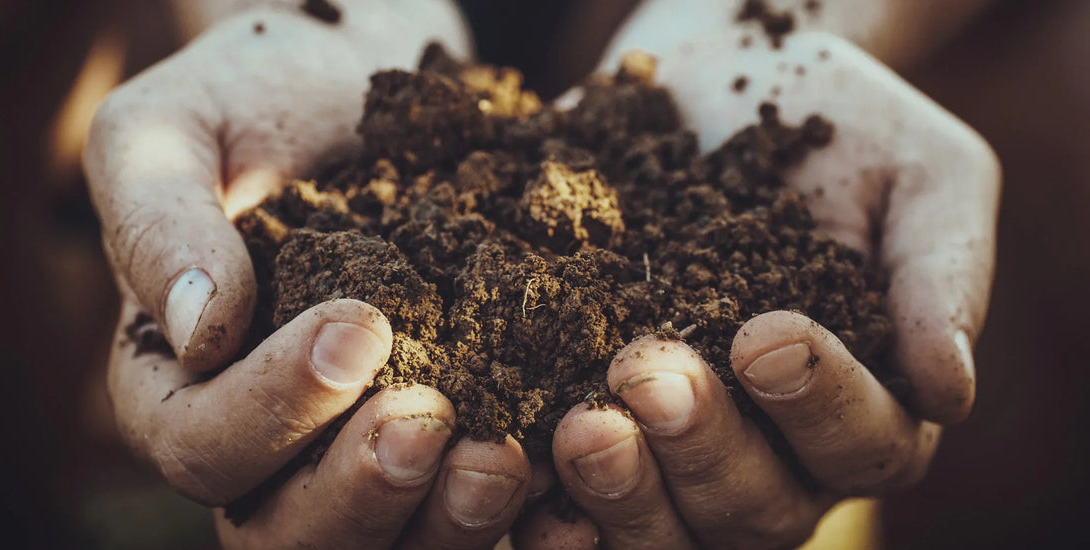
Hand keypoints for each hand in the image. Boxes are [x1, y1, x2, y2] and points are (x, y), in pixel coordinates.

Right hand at [86, 3, 530, 547]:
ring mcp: (359, 451)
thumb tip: (197, 328)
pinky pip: (470, 506)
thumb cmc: (256, 98)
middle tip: (429, 421)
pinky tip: (559, 469)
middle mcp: (268, 444)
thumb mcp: (174, 129)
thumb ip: (161, 222)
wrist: (362, 89)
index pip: (205, 446)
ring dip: (447, 519)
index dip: (275, 408)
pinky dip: (519, 506)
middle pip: (289, 531)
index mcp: (181, 388)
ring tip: (502, 457)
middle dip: (362, 491)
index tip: (358, 327)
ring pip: (388, 541)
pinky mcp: (448, 439)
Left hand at [522, 32, 998, 548]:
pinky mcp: (592, 433)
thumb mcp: (922, 176)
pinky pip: (573, 507)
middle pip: (755, 508)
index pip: (862, 442)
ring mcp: (679, 459)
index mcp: (866, 406)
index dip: (818, 403)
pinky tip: (516, 470)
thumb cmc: (839, 133)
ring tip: (583, 426)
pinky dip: (547, 507)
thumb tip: (948, 389)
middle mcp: (776, 455)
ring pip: (666, 528)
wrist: (718, 94)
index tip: (765, 332)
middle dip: (702, 449)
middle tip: (649, 375)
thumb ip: (941, 276)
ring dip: (623, 490)